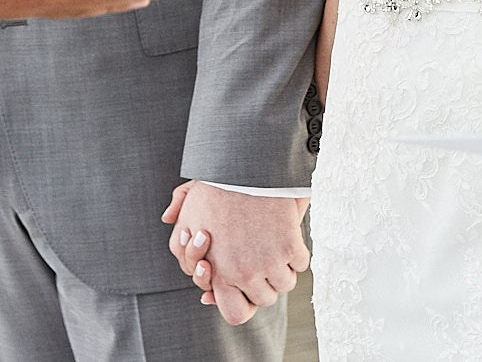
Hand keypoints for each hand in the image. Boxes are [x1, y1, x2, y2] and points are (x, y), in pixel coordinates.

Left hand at [161, 182, 308, 324]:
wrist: (244, 167)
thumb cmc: (214, 189)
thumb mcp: (187, 218)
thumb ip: (180, 246)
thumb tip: (192, 272)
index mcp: (218, 274)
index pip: (235, 314)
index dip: (242, 304)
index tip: (244, 286)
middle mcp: (244, 274)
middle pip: (265, 299)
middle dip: (263, 284)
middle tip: (260, 260)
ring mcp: (269, 261)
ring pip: (285, 284)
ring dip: (282, 269)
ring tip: (274, 247)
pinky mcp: (290, 246)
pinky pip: (301, 264)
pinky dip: (297, 254)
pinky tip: (288, 237)